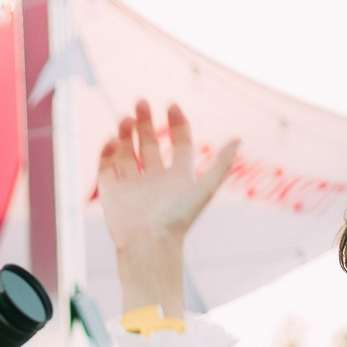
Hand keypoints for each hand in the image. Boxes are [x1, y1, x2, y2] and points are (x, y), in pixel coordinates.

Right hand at [98, 100, 238, 316]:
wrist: (149, 245)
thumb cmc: (179, 220)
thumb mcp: (205, 189)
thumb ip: (222, 164)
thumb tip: (239, 138)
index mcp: (178, 176)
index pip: (178, 143)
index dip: (177, 123)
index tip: (172, 105)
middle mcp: (155, 179)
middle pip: (149, 142)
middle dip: (145, 121)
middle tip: (141, 102)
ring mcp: (131, 184)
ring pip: (127, 151)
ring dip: (125, 132)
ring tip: (125, 117)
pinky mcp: (111, 192)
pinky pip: (107, 166)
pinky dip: (108, 150)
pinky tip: (112, 139)